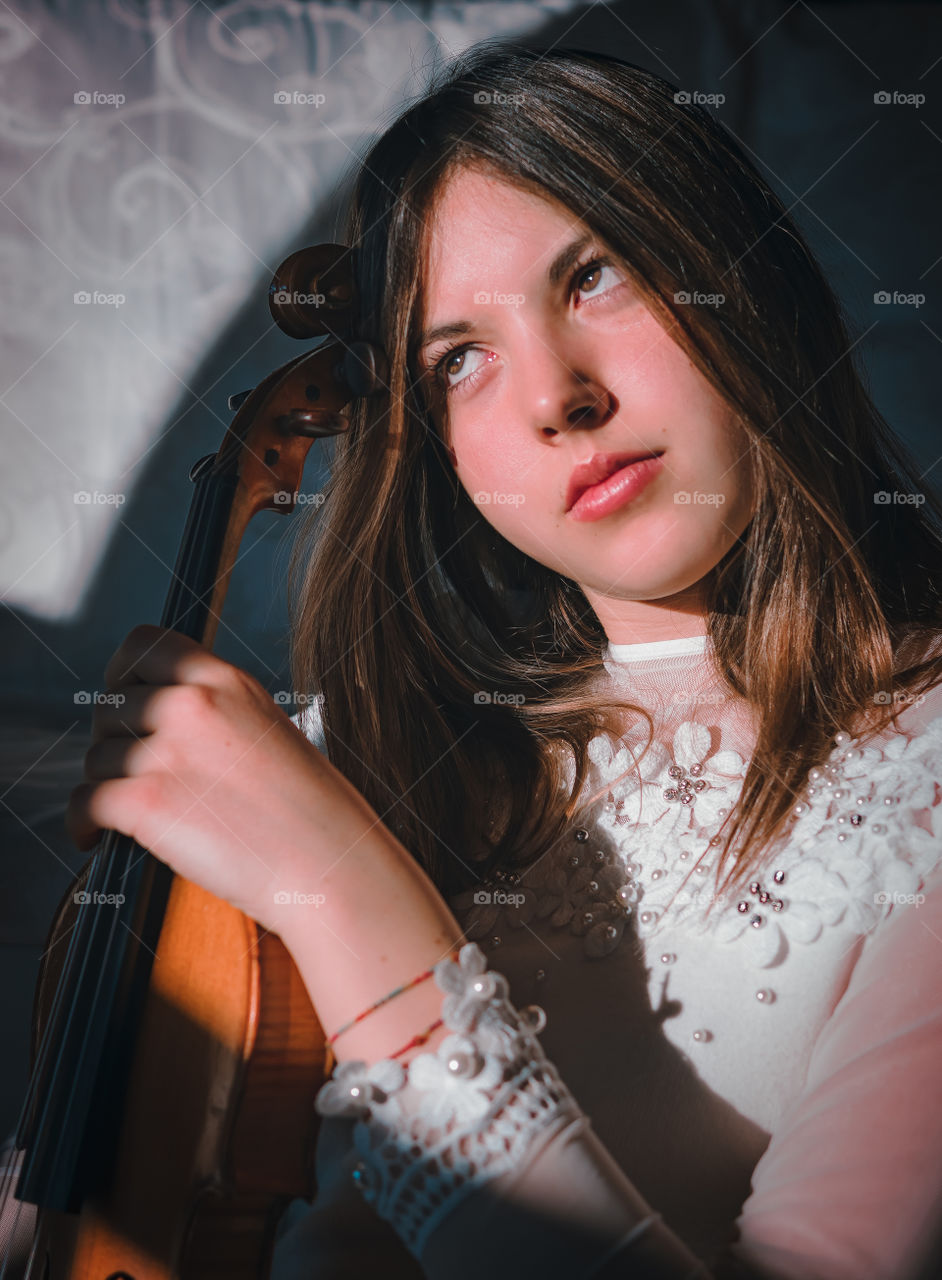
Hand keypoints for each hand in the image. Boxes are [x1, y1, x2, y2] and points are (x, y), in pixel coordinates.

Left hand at [66, 623, 389, 933]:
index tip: (123, 700)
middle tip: (137, 777)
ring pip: (96, 759)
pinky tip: (94, 838)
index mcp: (225, 680)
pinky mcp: (146, 801)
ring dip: (107, 788)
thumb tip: (154, 719)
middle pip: (110, 709)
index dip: (121, 674)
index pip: (143, 644)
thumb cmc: (309, 811)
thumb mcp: (266, 729)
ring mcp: (167, 751)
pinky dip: (81, 824)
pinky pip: (84, 802)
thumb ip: (214, 712)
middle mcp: (191, 704)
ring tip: (139, 816)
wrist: (328, 865)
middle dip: (115, 744)